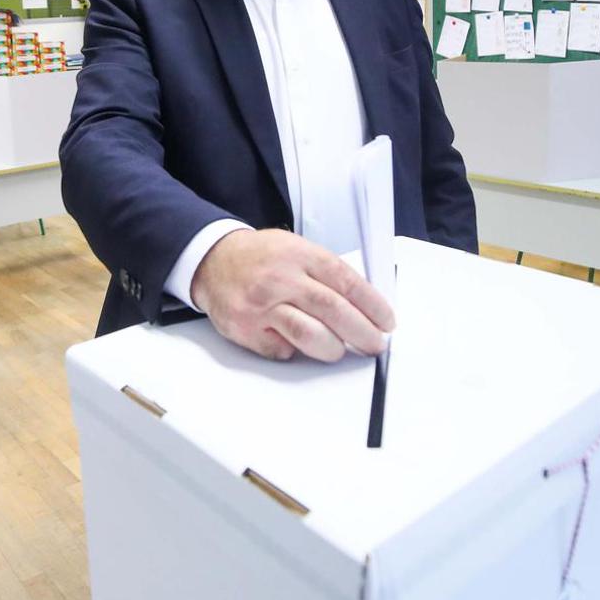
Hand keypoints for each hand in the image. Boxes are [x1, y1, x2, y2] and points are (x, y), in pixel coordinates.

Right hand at [190, 229, 394, 361]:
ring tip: (339, 349)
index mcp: (299, 255)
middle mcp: (281, 279)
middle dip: (362, 332)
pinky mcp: (245, 328)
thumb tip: (364, 306)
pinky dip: (294, 351)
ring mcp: (261, 305)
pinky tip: (295, 344)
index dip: (372, 305)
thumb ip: (326, 273)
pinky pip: (281, 350)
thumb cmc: (261, 258)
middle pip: (332, 309)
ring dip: (332, 348)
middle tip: (374, 344)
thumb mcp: (296, 249)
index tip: (386, 321)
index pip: (346, 281)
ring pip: (309, 334)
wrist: (213, 260)